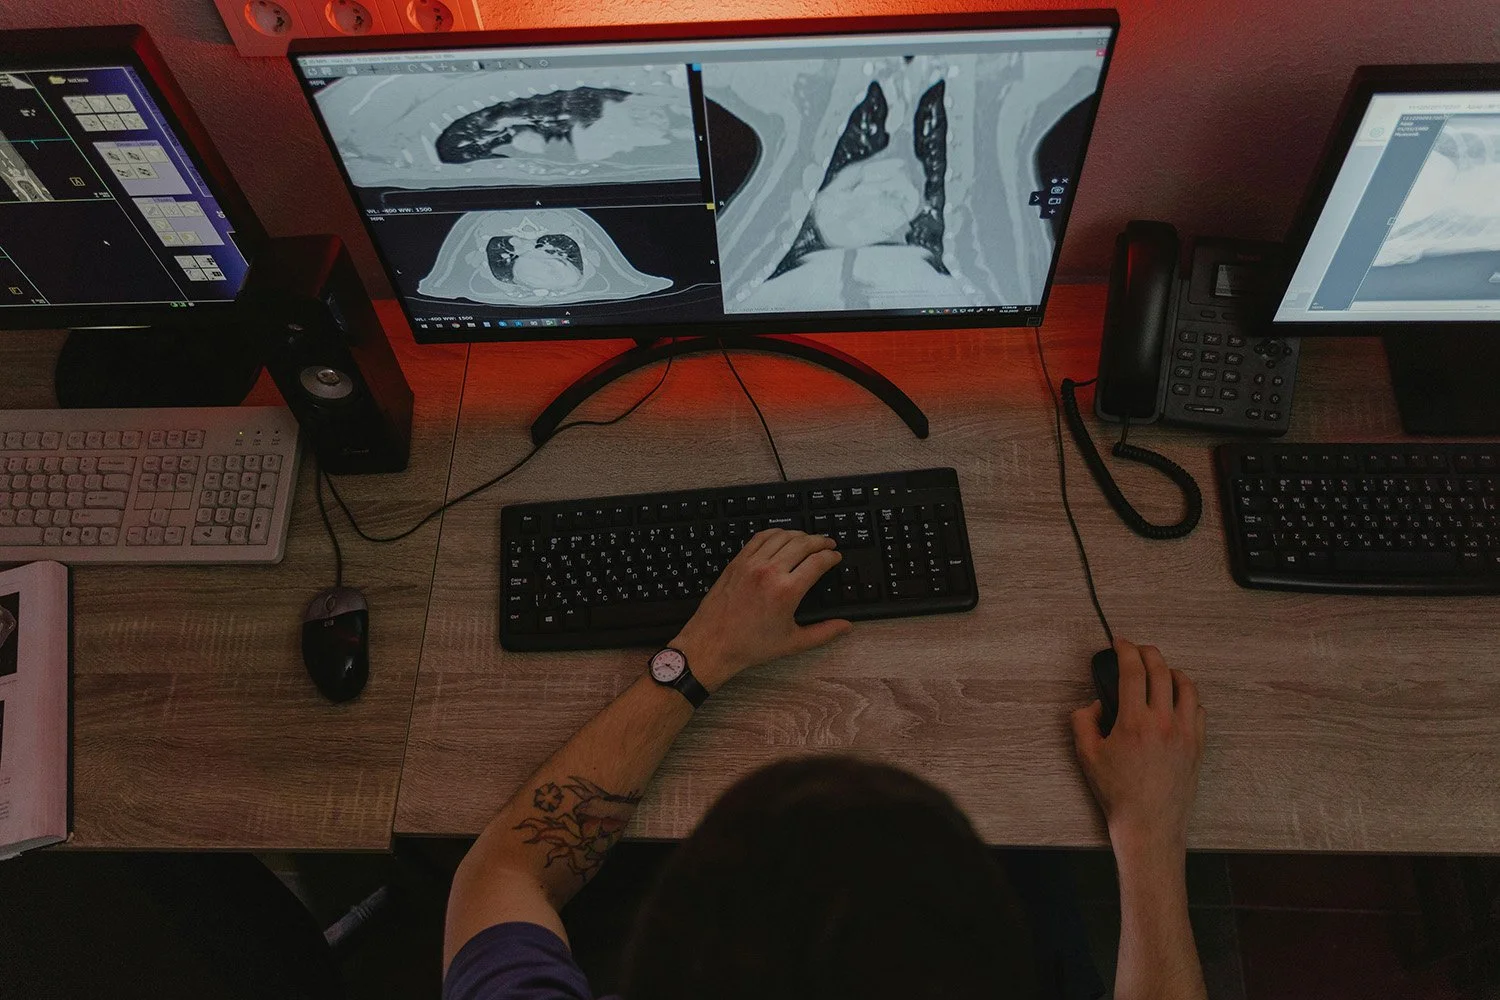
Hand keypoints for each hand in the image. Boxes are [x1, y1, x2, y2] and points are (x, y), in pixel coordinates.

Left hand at [670, 529, 852, 690]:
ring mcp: (752, 564)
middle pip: (803, 544)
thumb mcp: (793, 643)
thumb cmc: (751, 645)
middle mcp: (770, 571)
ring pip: (782, 537)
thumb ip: (824, 632)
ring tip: (809, 539)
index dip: (832, 556)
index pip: (818, 561)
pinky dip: (775, 533)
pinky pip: (760, 538)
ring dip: (800, 534)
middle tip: (829, 544)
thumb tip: (846, 626)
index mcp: (787, 591)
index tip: (837, 557)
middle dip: (821, 541)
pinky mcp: (738, 562)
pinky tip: (782, 536)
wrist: (713, 644)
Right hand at [1071, 639, 1204, 871]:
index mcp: (1135, 721)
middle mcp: (1165, 722)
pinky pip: (1200, 710)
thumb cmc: (1117, 793)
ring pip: (1186, 687)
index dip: (1126, 650)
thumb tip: (1093, 705)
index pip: (1134, 671)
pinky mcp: (1198, 746)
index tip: (1119, 643)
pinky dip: (1188, 697)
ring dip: (1172, 671)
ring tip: (1160, 670)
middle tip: (1137, 650)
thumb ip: (1082, 722)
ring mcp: (1186, 733)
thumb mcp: (1087, 756)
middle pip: (1162, 671)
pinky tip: (1177, 700)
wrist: (1149, 825)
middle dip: (1148, 652)